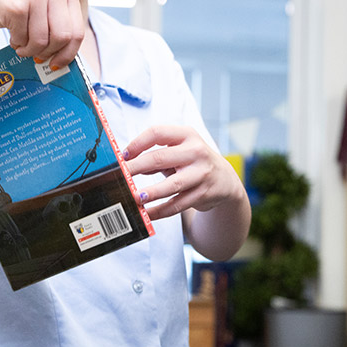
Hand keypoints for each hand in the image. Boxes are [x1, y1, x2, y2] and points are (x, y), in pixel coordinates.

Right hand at [0, 0, 84, 68]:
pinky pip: (23, 39)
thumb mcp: (45, 8)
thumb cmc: (19, 5)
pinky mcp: (16, 7)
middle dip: (48, 53)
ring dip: (30, 50)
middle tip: (38, 57)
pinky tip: (13, 37)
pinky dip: (17, 44)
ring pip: (42, 41)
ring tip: (22, 47)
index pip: (77, 32)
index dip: (68, 53)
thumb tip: (65, 59)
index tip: (57, 64)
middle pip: (62, 38)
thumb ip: (59, 26)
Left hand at [121, 125, 246, 220]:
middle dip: (136, 168)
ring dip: (151, 192)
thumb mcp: (180, 151)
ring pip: (172, 185)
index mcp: (187, 135)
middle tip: (121, 176)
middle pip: (160, 157)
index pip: (157, 133)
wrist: (225, 180)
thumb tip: (130, 165)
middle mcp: (196, 151)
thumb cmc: (194, 162)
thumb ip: (157, 157)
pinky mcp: (203, 193)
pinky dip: (161, 210)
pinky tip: (148, 213)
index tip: (123, 156)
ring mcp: (201, 173)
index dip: (137, 143)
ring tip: (135, 197)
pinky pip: (178, 204)